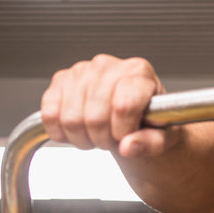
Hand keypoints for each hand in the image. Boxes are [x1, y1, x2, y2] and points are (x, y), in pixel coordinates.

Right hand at [40, 54, 170, 157]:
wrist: (134, 115)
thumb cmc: (151, 122)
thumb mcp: (163, 136)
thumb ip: (151, 143)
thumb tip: (128, 146)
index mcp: (139, 72)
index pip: (124, 106)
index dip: (123, 131)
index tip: (128, 137)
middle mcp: (109, 65)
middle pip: (95, 116)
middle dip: (103, 139)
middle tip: (113, 139)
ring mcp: (81, 70)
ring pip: (70, 118)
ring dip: (83, 138)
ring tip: (98, 135)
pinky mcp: (59, 80)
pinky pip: (49, 114)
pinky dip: (61, 132)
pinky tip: (78, 131)